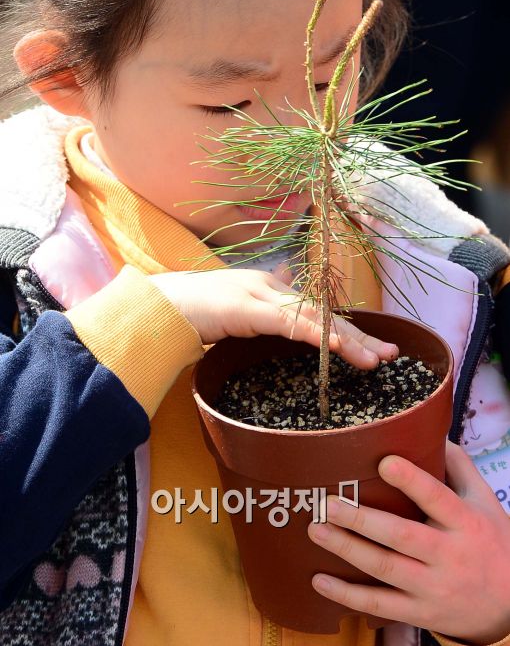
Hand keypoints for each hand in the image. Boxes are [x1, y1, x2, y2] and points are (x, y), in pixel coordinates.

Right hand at [149, 268, 397, 368]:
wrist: (160, 305)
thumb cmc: (193, 310)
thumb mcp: (234, 308)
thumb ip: (261, 309)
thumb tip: (287, 308)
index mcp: (269, 289)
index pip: (315, 310)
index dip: (345, 328)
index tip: (372, 346)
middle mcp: (271, 287)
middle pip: (324, 312)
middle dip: (359, 334)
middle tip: (391, 353)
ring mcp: (261, 294)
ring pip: (314, 318)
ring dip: (348, 339)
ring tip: (376, 358)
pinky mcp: (249, 307)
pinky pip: (291, 323)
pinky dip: (318, 335)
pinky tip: (339, 347)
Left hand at [308, 440, 509, 643]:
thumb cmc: (492, 542)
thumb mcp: (484, 502)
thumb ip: (459, 466)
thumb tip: (430, 431)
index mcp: (465, 522)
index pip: (437, 498)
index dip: (412, 481)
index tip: (384, 462)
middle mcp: (449, 556)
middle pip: (401, 536)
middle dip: (361, 520)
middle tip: (327, 503)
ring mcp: (433, 588)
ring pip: (385, 569)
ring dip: (347, 549)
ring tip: (315, 530)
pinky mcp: (421, 613)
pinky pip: (380, 606)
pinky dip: (348, 596)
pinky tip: (319, 580)